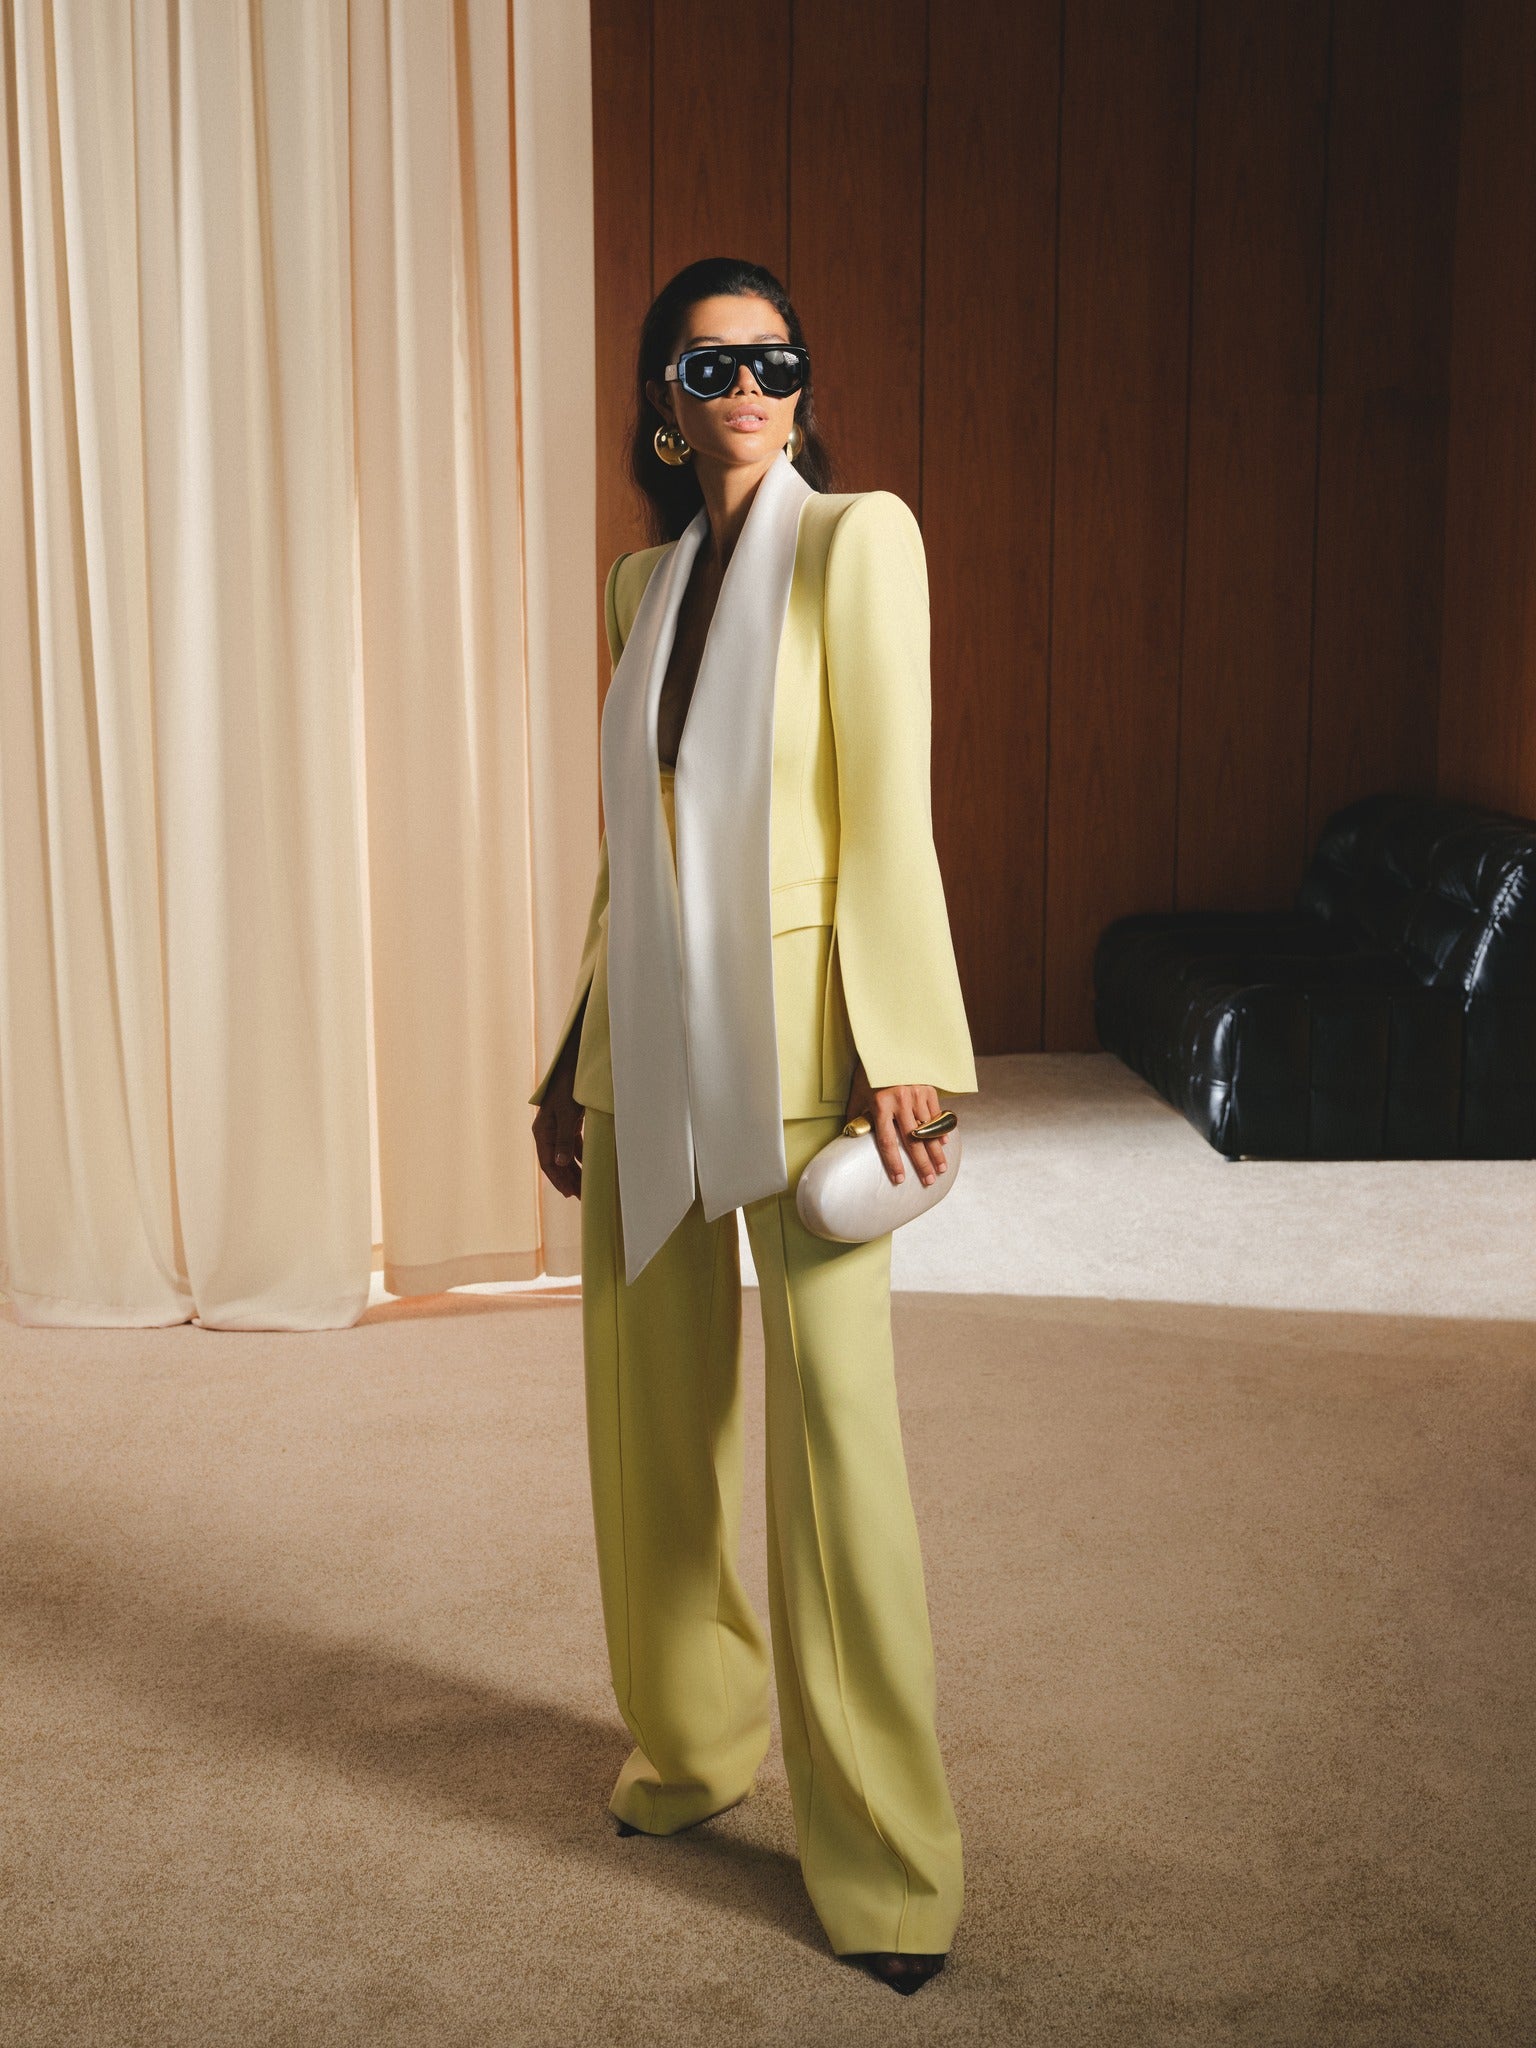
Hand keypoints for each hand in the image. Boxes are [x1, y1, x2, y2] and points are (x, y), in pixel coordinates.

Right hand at [532, 1037, 584, 1199]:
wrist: (572, 1066)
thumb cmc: (568, 1088)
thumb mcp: (567, 1115)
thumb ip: (564, 1139)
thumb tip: (561, 1164)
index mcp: (542, 1131)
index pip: (548, 1162)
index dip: (558, 1179)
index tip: (570, 1194)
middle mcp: (547, 1132)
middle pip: (556, 1162)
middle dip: (568, 1179)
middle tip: (581, 1196)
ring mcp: (557, 1128)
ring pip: (565, 1155)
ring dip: (574, 1170)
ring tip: (585, 1186)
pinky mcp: (568, 1123)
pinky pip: (572, 1145)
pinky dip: (580, 1156)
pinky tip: (589, 1166)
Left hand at [843, 1057, 949, 1187]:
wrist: (887, 1045)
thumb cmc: (869, 1072)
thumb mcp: (857, 1092)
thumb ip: (855, 1115)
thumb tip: (849, 1136)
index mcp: (880, 1105)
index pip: (888, 1142)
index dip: (894, 1163)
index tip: (900, 1180)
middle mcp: (901, 1102)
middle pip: (913, 1141)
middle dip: (922, 1164)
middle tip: (928, 1182)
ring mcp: (917, 1095)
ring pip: (929, 1130)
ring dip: (936, 1152)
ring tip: (940, 1169)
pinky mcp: (928, 1089)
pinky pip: (937, 1116)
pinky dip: (940, 1131)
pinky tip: (943, 1145)